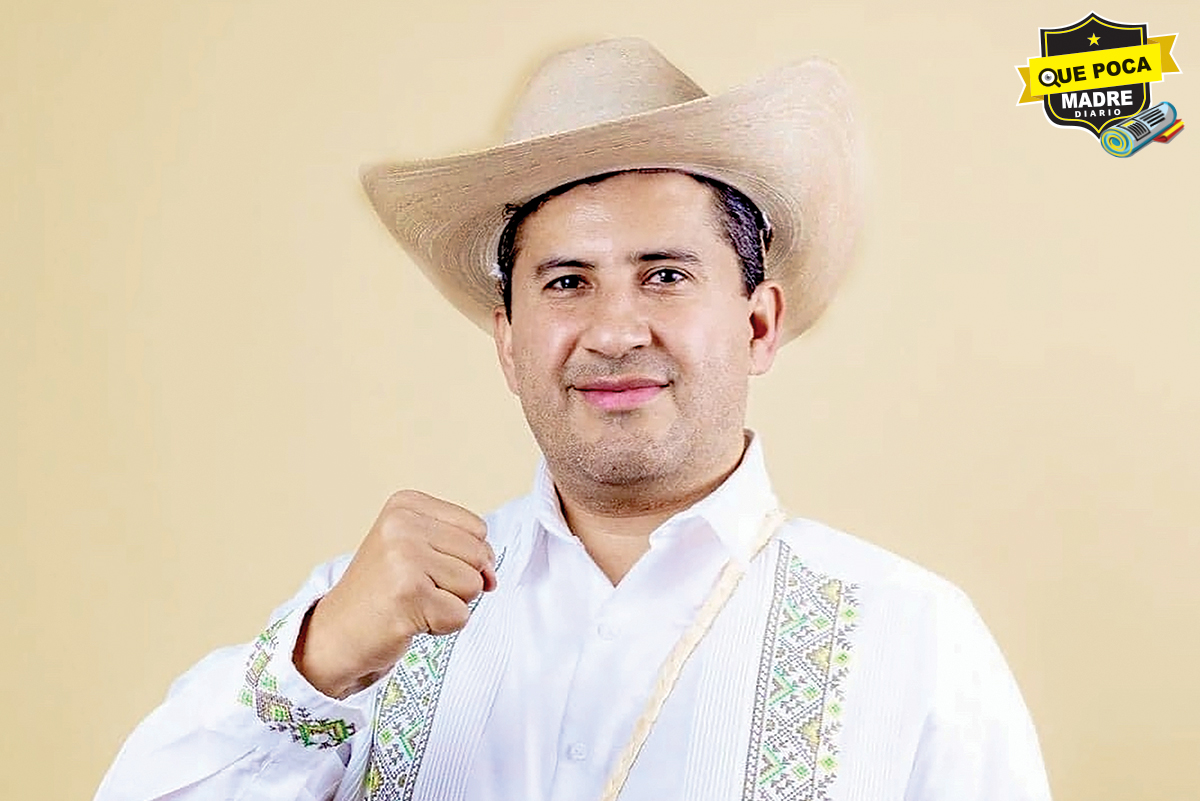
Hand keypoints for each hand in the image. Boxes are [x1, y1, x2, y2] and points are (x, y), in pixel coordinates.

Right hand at [293, 490, 496, 698]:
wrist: (336, 633)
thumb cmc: (382, 591)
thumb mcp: (417, 548)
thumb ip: (463, 550)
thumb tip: (492, 577)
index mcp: (406, 504)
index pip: (477, 529)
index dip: (464, 557)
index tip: (425, 566)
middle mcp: (403, 524)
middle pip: (479, 555)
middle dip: (458, 582)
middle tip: (416, 588)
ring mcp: (404, 558)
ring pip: (474, 585)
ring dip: (450, 604)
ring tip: (413, 603)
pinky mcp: (409, 595)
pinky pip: (460, 615)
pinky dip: (442, 626)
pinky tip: (409, 619)